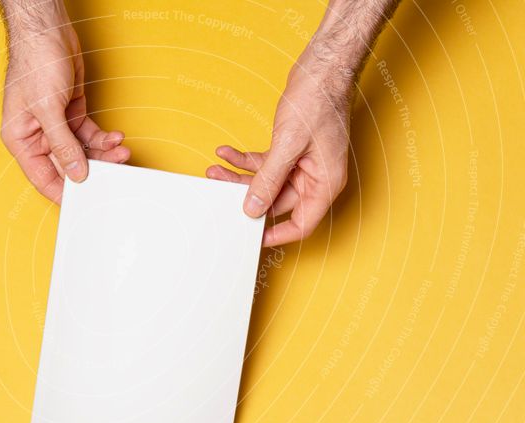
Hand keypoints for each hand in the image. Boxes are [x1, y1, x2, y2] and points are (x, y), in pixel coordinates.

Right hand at [0, 9, 129, 202]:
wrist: (47, 30)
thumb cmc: (34, 63)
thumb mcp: (47, 109)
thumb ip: (62, 145)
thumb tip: (76, 173)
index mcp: (21, 140)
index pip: (44, 178)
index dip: (64, 193)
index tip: (85, 203)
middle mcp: (38, 137)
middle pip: (68, 166)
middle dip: (93, 168)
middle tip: (116, 170)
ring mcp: (56, 126)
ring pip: (83, 152)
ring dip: (104, 153)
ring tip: (121, 150)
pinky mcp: (72, 114)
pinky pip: (90, 135)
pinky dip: (104, 138)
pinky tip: (116, 137)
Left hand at [207, 60, 349, 246]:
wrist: (323, 68)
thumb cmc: (317, 102)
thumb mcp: (288, 145)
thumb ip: (269, 180)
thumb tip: (252, 208)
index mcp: (325, 183)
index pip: (301, 224)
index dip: (276, 234)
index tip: (251, 238)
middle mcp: (315, 178)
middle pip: (276, 201)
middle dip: (244, 195)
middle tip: (217, 189)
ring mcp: (304, 164)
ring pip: (266, 182)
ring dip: (239, 176)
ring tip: (215, 170)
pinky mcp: (292, 151)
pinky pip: (265, 163)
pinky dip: (245, 159)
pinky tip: (225, 152)